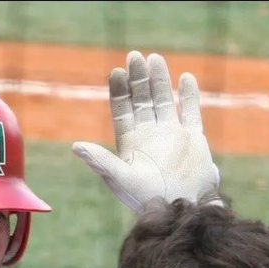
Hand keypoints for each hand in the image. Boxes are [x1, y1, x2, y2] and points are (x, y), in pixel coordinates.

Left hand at [72, 50, 220, 213]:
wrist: (181, 209)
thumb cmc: (146, 199)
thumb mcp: (120, 178)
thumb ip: (100, 160)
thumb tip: (75, 146)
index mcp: (130, 143)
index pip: (122, 111)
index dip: (119, 92)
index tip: (116, 71)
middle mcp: (149, 136)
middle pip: (142, 100)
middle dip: (138, 79)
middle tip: (135, 56)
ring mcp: (172, 136)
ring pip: (164, 101)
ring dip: (160, 81)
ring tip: (154, 58)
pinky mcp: (194, 139)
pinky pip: (190, 112)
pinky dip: (188, 95)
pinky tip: (184, 77)